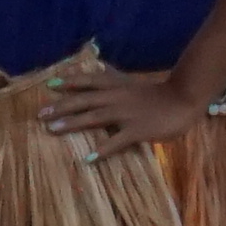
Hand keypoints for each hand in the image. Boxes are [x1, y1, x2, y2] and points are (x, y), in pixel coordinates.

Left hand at [44, 64, 210, 157]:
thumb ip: (115, 77)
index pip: (89, 81)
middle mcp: (117, 98)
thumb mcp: (134, 82)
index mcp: (118, 86)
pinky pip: (116, 141)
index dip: (69, 82)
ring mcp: (126, 114)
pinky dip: (102, 150)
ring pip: (94, 117)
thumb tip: (99, 66)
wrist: (184, 99)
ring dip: (73, 123)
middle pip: (84, 100)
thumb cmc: (160, 93)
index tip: (49, 85)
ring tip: (53, 129)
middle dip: (61, 106)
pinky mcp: (137, 130)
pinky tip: (88, 159)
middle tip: (41, 114)